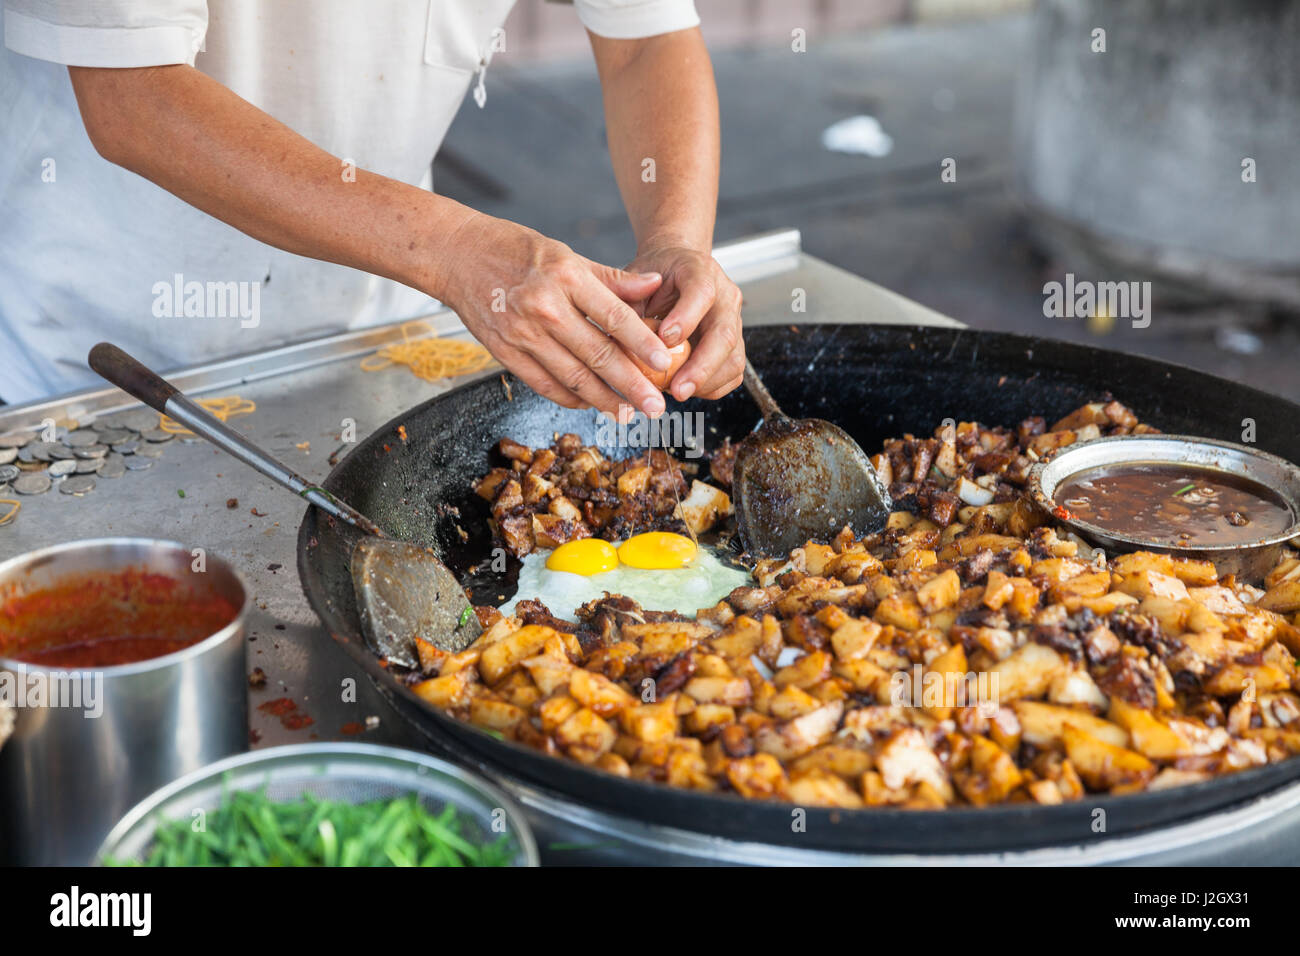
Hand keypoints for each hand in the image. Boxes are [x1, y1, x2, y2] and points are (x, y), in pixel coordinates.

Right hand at [438, 213, 675, 419]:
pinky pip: (544, 384)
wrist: (457, 256)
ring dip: (604, 400)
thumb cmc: (515, 250)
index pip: (614, 316)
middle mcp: (545, 307)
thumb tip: (654, 284)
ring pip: (573, 377)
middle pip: (598, 355)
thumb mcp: (566, 254)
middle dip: (631, 386)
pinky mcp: (504, 352)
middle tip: (655, 407)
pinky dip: (569, 398)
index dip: (642, 344)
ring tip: (628, 414)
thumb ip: (611, 278)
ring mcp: (522, 333)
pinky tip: (590, 404)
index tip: (664, 364)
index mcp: (566, 276)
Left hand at [625, 242, 743, 401]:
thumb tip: (622, 336)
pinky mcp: (733, 344)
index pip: (702, 292)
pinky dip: (710, 387)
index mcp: (699, 271)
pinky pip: (732, 373)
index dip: (686, 318)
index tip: (665, 340)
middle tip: (677, 389)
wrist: (675, 269)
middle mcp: (724, 296)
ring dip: (706, 383)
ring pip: (733, 359)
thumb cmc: (654, 274)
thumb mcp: (635, 278)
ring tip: (676, 392)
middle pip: (724, 334)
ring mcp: (733, 321)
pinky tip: (686, 389)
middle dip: (701, 367)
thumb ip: (628, 301)